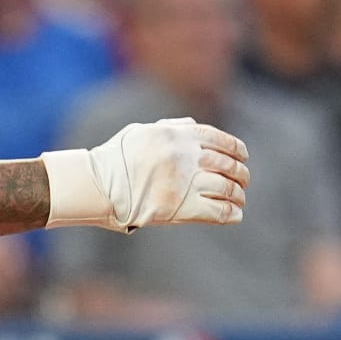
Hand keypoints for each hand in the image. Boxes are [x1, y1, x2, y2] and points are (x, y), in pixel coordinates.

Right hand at [43, 117, 248, 232]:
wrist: (97, 185)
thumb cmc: (115, 158)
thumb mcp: (142, 131)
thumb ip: (170, 126)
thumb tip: (193, 125)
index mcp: (178, 136)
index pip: (221, 140)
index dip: (237, 150)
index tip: (243, 157)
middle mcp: (186, 156)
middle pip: (228, 165)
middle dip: (241, 174)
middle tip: (243, 182)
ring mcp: (185, 182)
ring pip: (227, 189)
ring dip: (238, 195)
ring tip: (239, 200)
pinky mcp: (182, 208)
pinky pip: (219, 211)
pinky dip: (232, 213)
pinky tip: (234, 214)